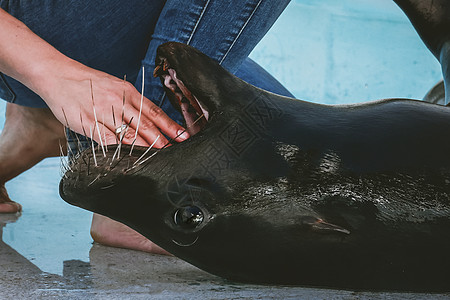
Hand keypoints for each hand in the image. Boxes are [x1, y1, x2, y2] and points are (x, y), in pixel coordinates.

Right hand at [0, 9, 186, 147]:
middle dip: (163, 138)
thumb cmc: (89, 84)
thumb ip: (132, 104)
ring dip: (146, 146)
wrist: (58, 75)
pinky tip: (129, 157)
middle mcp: (119, 101)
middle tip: (177, 149)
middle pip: (145, 123)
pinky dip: (119, 149)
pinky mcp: (87, 122)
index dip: (170, 125)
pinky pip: (106, 139)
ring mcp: (103, 112)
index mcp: (128, 92)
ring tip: (159, 156)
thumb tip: (151, 122)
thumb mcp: (115, 87)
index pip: (154, 111)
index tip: (183, 136)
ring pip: (128, 133)